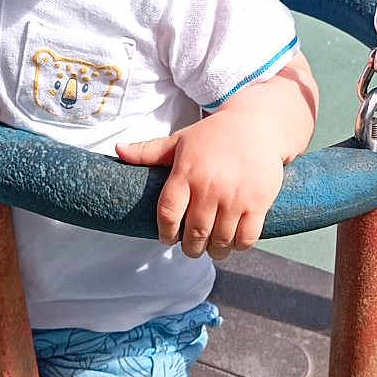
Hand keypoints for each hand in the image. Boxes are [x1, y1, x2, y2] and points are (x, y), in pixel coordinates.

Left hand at [116, 112, 284, 260]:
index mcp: (186, 173)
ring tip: (211, 247)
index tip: (167, 238)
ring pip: (220, 241)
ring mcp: (235, 197)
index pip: (168, 214)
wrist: (257, 125)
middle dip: (190, 248)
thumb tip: (118, 149)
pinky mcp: (258, 203)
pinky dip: (237, 246)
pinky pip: (246, 239)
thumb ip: (149, 151)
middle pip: (194, 234)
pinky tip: (233, 241)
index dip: (165, 233)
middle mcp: (209, 187)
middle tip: (191, 246)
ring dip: (214, 251)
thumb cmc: (213, 135)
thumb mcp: (180, 140)